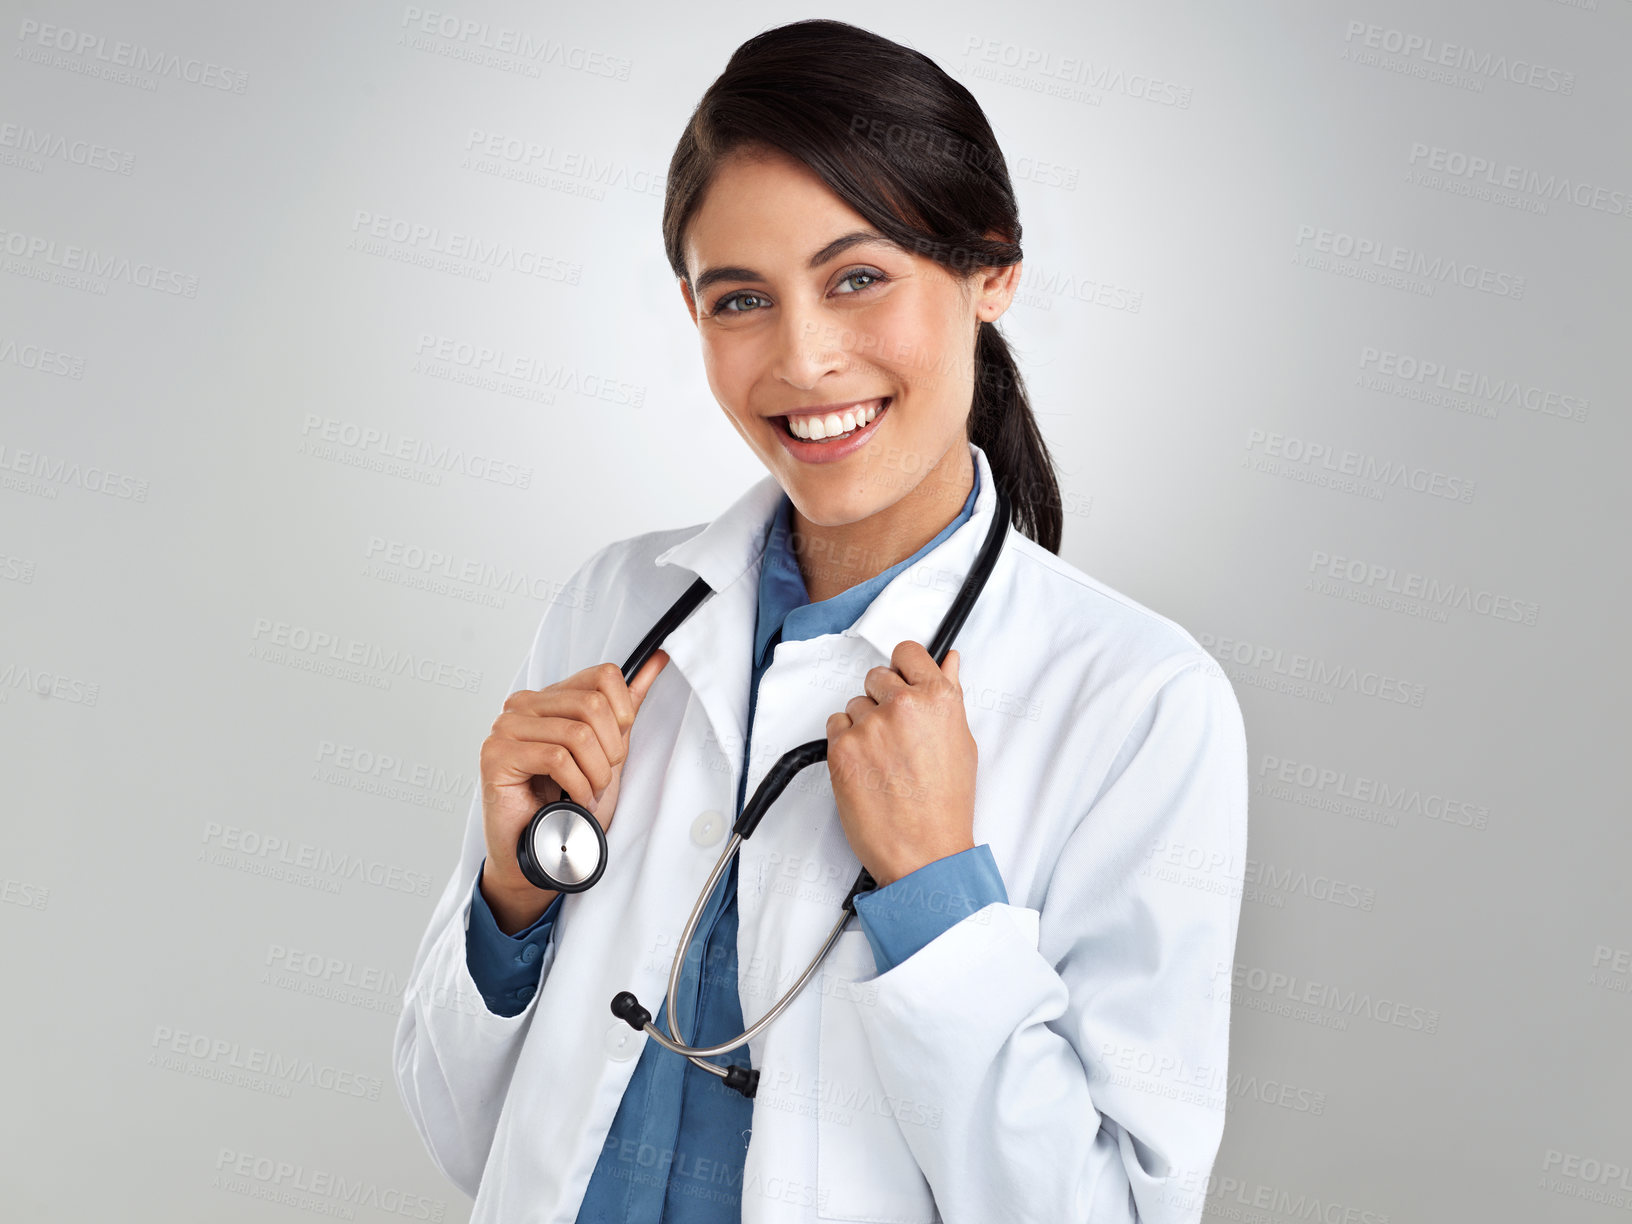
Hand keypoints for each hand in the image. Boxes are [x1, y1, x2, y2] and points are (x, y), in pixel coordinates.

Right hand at [477, 651, 668, 929]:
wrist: (539, 852)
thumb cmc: (568, 805)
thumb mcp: (607, 751)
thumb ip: (625, 706)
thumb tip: (656, 661)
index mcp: (549, 698)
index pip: (601, 675)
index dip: (623, 711)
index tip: (618, 745)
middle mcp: (523, 705)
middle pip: (592, 704)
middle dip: (611, 749)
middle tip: (602, 778)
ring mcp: (505, 728)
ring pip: (577, 732)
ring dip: (595, 773)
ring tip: (588, 792)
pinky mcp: (496, 755)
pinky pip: (556, 757)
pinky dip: (577, 784)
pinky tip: (573, 799)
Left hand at [825, 643, 976, 887]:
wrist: (925, 853)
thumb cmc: (946, 806)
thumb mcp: (961, 744)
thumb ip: (949, 696)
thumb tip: (949, 662)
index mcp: (938, 699)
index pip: (907, 652)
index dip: (902, 668)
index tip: (901, 680)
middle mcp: (904, 706)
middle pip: (876, 677)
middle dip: (882, 700)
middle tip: (895, 737)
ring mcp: (870, 726)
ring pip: (853, 705)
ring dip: (863, 726)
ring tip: (883, 761)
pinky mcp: (842, 748)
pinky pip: (834, 727)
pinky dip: (845, 745)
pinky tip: (866, 768)